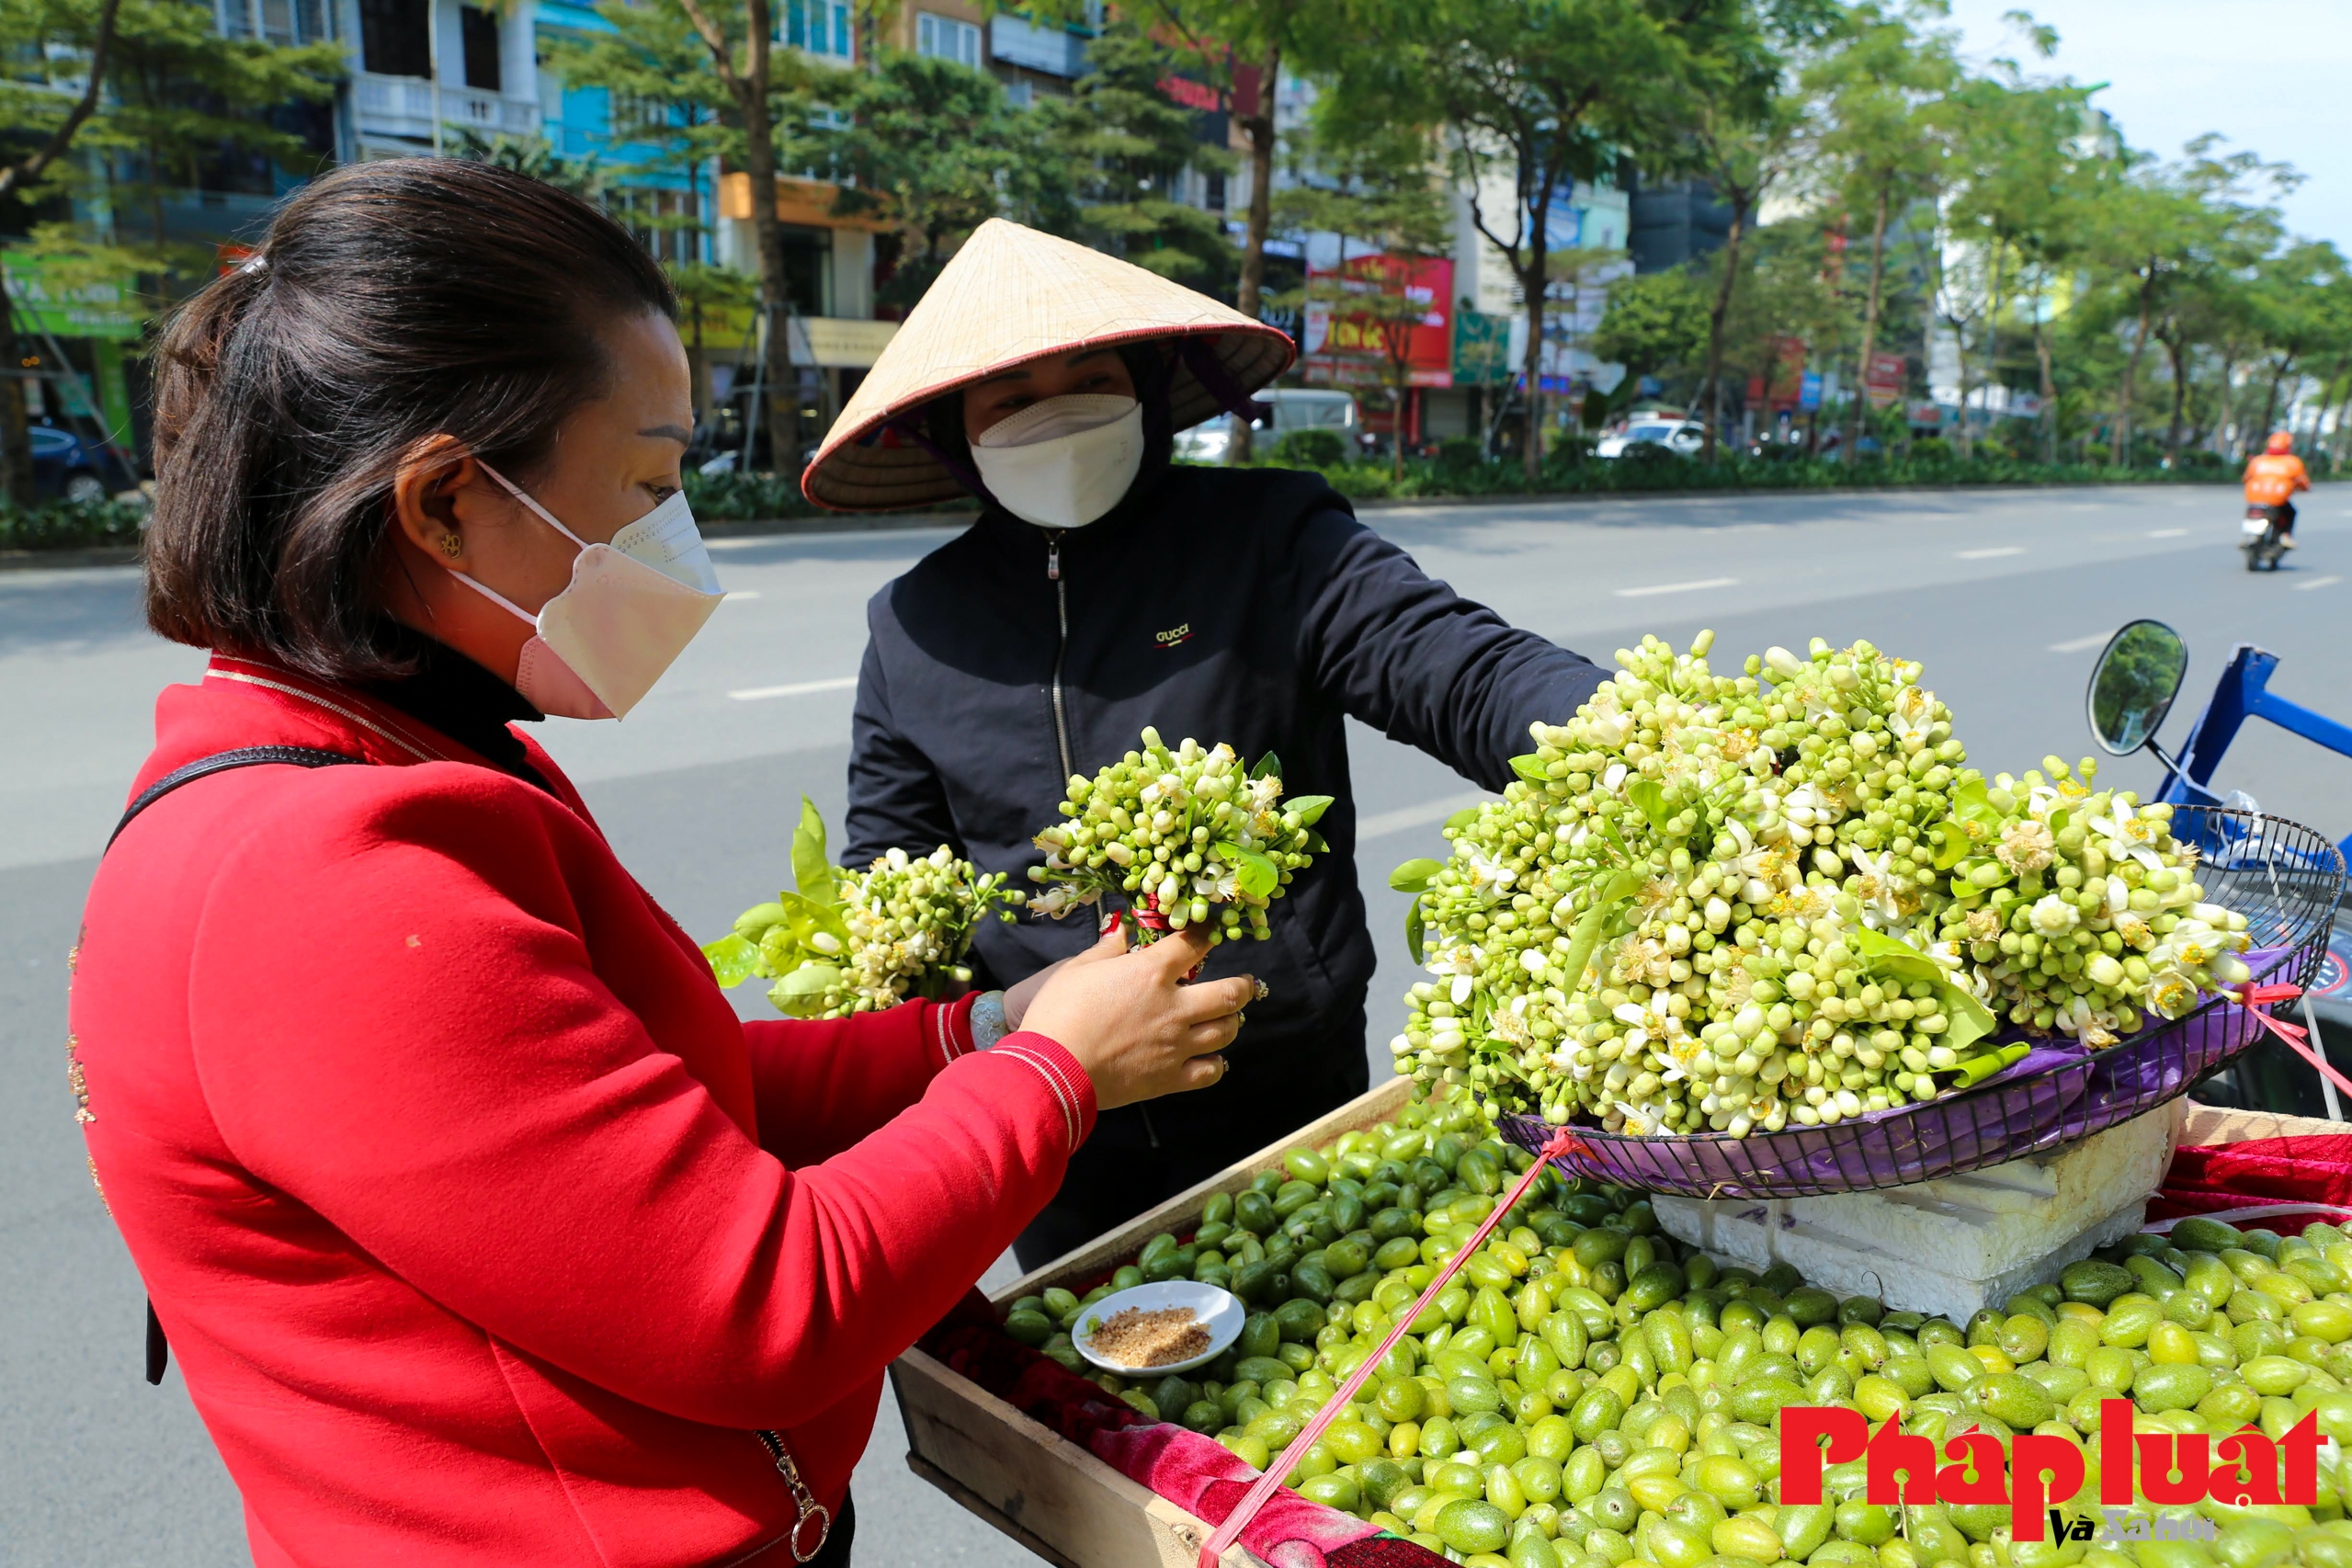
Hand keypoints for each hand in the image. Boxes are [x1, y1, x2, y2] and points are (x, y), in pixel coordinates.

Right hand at [1016, 925, 1251, 1111]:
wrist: (1053, 1069)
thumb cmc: (1059, 1013)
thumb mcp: (1077, 970)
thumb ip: (1106, 949)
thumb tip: (1121, 931)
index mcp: (1150, 972)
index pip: (1193, 945)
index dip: (1207, 934)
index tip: (1213, 932)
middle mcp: (1174, 1007)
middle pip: (1229, 993)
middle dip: (1244, 986)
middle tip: (1246, 983)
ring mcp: (1176, 1045)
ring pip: (1225, 1031)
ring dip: (1233, 1021)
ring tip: (1230, 1018)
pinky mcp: (1170, 1078)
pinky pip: (1210, 1072)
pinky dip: (1217, 1064)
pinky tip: (1213, 1059)